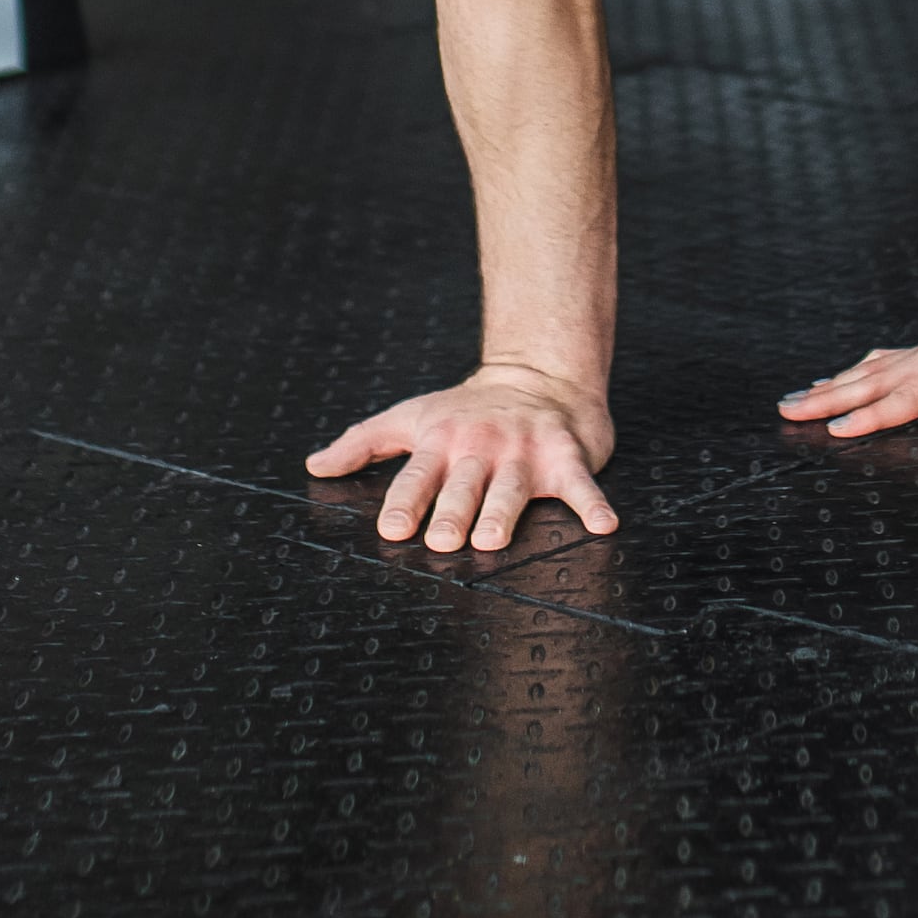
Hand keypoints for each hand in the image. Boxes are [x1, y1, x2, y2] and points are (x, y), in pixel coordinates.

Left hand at [304, 363, 616, 552]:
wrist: (540, 376)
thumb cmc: (467, 409)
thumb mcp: (411, 416)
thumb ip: (363, 443)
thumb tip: (314, 465)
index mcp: (441, 439)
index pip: (419, 474)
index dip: (406, 501)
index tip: (393, 528)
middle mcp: (481, 446)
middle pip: (464, 484)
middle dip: (454, 512)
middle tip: (444, 541)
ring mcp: (525, 450)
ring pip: (513, 487)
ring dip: (504, 512)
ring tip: (492, 539)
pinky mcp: (566, 456)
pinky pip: (581, 484)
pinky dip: (593, 504)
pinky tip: (602, 526)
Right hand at [779, 307, 917, 443]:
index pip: (905, 397)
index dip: (871, 417)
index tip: (836, 430)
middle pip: (872, 381)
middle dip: (828, 398)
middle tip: (786, 411)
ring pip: (870, 370)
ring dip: (831, 385)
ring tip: (793, 399)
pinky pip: (883, 363)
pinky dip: (854, 373)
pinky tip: (836, 379)